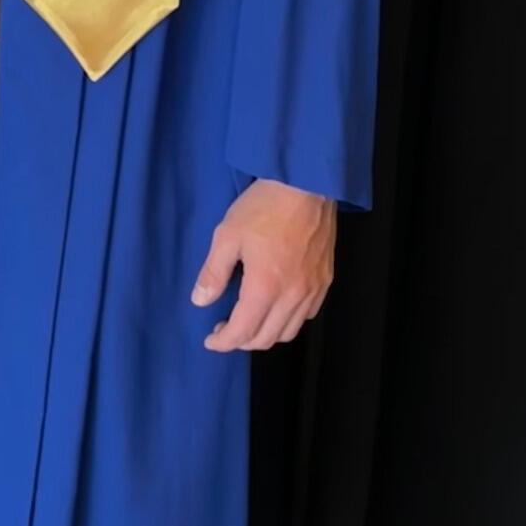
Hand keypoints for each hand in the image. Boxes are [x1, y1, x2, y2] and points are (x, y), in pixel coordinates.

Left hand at [190, 180, 335, 351]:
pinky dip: (288, 321)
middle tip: (224, 328)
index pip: (243, 332)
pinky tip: (275, 307)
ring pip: (289, 332)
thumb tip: (200, 301)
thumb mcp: (227, 235)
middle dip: (241, 341)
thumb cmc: (263, 206)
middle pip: (266, 339)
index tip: (210, 339)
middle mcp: (293, 295)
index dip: (223, 342)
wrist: (306, 183)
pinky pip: (307, 315)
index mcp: (265, 287)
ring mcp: (313, 289)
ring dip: (265, 334)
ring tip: (248, 320)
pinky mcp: (325, 279)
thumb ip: (213, 272)